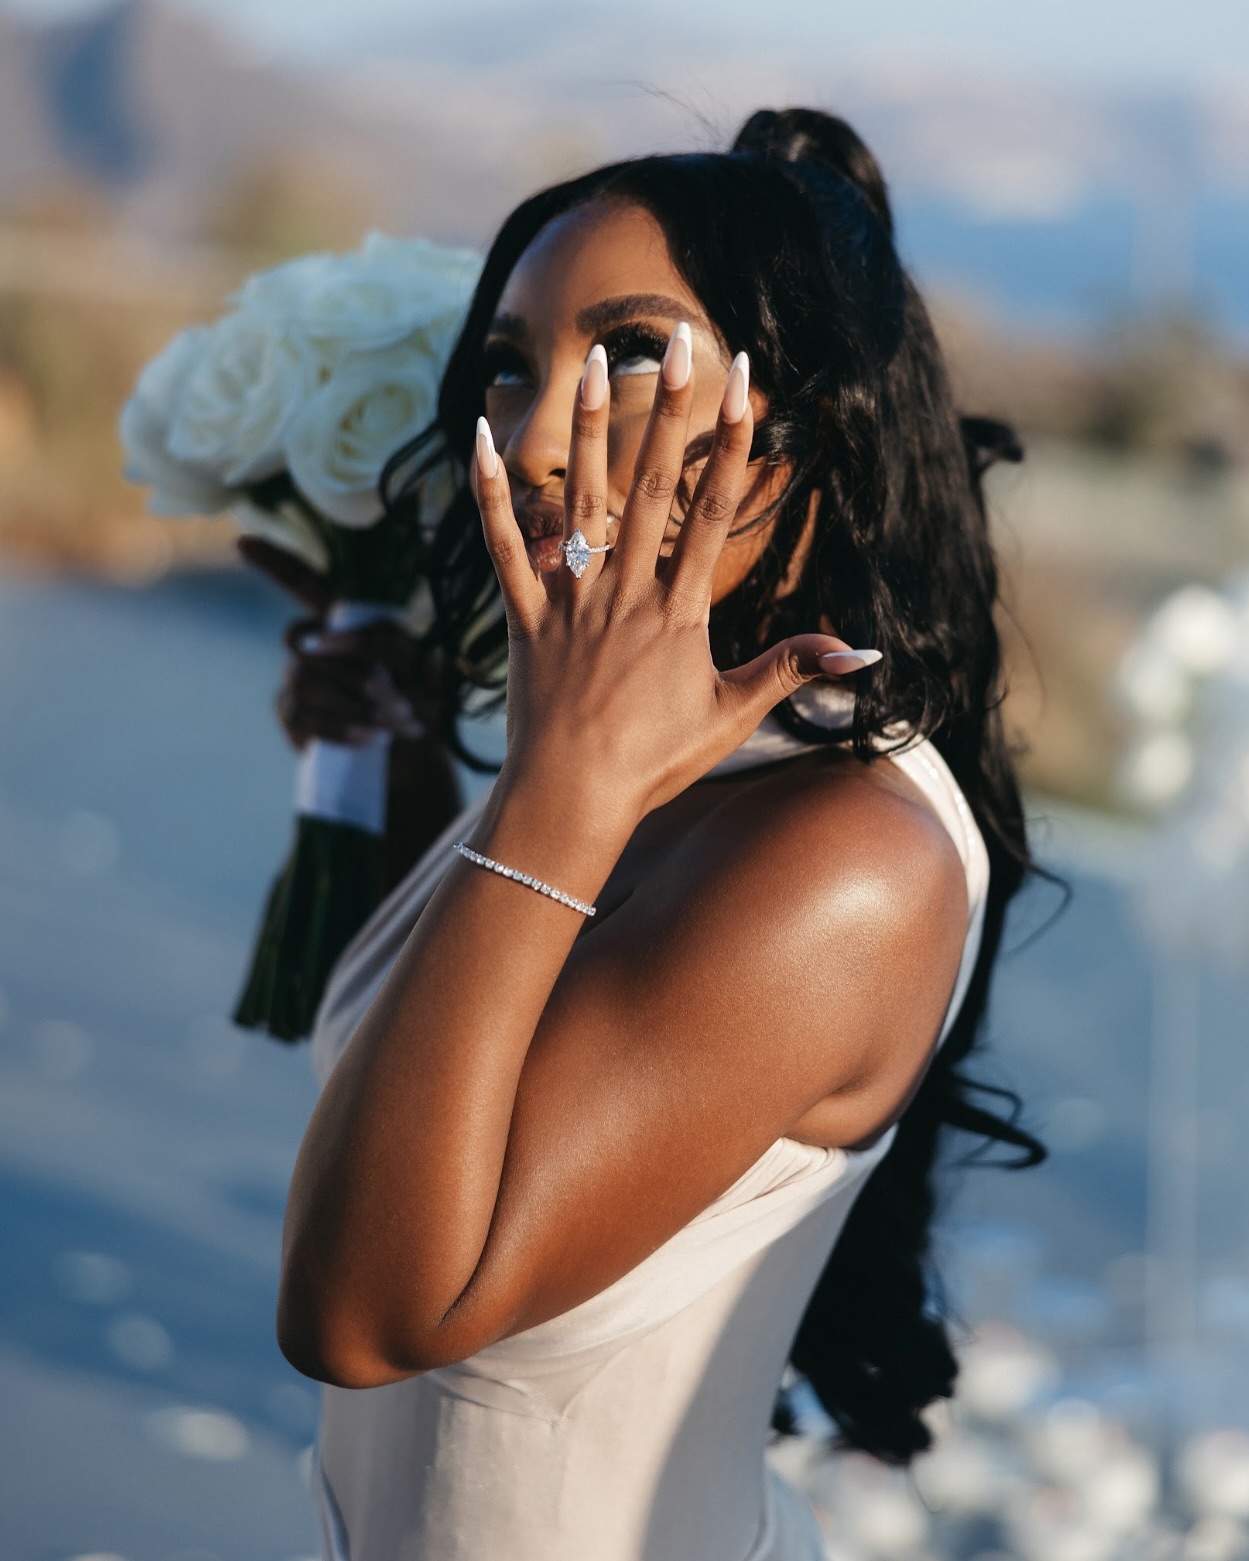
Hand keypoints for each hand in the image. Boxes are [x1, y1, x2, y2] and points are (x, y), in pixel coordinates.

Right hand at [238, 536, 432, 749]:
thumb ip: (378, 639)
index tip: (242, 543)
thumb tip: (320, 642)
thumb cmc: (423, 698)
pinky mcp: (296, 718)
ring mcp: (300, 680)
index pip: (303, 584)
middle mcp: (315, 646)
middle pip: (301, 642)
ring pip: (302, 681)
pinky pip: (303, 716)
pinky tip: (369, 738)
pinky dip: (341, 728)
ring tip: (392, 723)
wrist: (418, 752)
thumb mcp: (418, 660)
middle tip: (397, 700)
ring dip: (354, 705)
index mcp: (345, 621)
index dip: (274, 563)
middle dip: (350, 673)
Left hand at [472, 331, 867, 829]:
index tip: (745, 386)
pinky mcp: (523, 617)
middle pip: (651, 488)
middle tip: (676, 340)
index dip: (733, 445)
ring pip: (581, 502)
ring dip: (591, 430)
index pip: (713, 513)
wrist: (572, 799)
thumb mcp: (732, 716)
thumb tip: (863, 651)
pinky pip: (502, 548)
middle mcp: (626, 593)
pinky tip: (479, 435)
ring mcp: (571, 601)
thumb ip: (790, 670)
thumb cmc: (654, 762)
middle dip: (667, 410)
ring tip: (597, 362)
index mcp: (679, 612)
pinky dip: (490, 494)